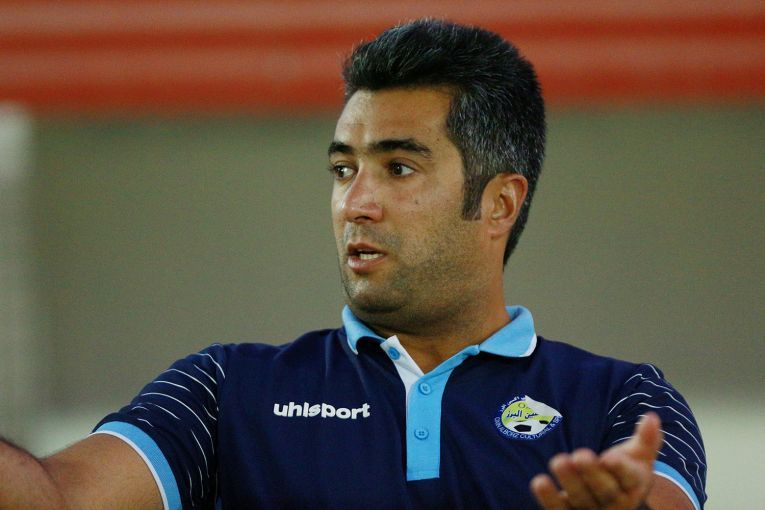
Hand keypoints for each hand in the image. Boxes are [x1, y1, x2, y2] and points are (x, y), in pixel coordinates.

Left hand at [530, 412, 661, 509]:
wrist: (615, 502)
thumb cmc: (625, 473)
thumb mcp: (640, 457)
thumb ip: (647, 439)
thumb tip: (652, 417)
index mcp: (634, 486)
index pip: (630, 478)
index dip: (620, 469)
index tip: (610, 456)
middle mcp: (616, 503)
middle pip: (605, 491)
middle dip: (592, 474)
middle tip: (579, 455)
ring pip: (581, 500)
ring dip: (570, 482)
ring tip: (558, 461)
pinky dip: (549, 498)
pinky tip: (539, 481)